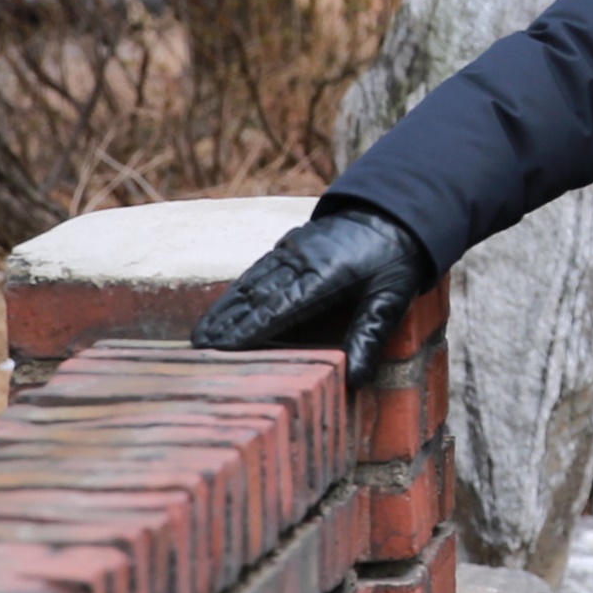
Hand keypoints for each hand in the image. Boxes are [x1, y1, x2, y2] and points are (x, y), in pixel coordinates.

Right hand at [192, 209, 434, 385]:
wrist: (395, 211)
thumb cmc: (395, 261)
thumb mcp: (392, 300)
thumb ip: (370, 337)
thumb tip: (355, 382)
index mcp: (325, 277)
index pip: (278, 309)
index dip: (247, 330)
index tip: (220, 349)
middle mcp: (301, 261)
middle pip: (255, 296)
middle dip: (225, 324)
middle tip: (197, 350)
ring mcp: (293, 250)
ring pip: (251, 282)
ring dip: (224, 308)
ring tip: (201, 334)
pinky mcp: (290, 244)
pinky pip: (258, 269)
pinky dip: (237, 289)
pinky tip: (224, 305)